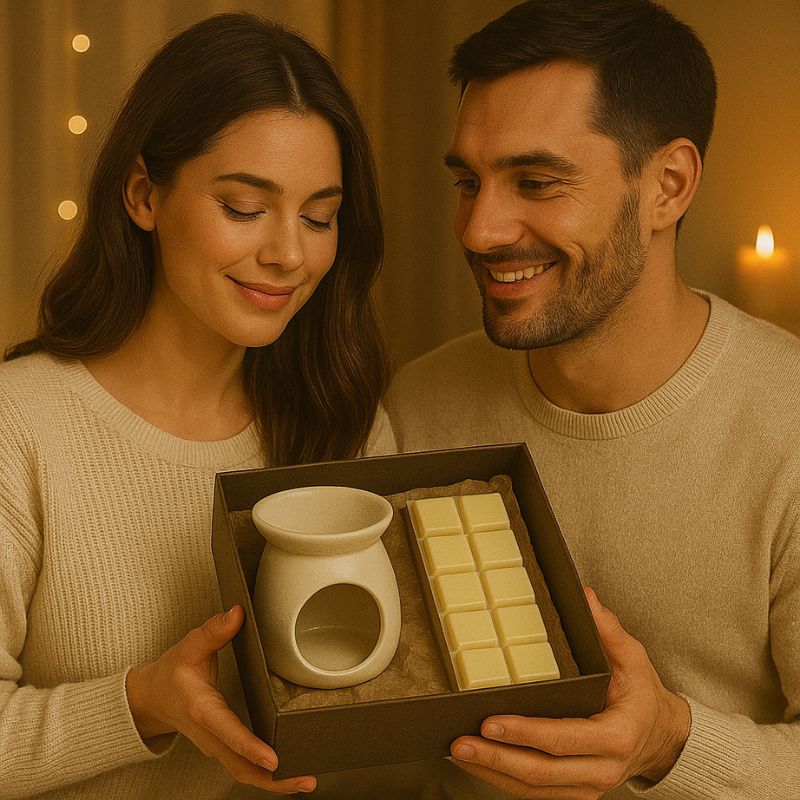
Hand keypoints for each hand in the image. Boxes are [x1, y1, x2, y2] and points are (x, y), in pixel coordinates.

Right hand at [126, 606, 315, 793]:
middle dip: (273, 778)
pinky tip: (289, 774)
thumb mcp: (190, 646)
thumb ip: (215, 630)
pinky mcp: (221, 750)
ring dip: (274, 783)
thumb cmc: (171, 674)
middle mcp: (209, 735)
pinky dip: (266, 777)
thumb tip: (237, 614)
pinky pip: (244, 769)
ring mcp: (215, 747)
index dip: (250, 746)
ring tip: (305, 781)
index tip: (272, 758)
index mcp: (201, 709)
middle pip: (241, 766)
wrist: (151, 699)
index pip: (228, 732)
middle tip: (306, 780)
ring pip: (244, 773)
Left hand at [449, 587, 690, 798]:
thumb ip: (607, 629)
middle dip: (496, 758)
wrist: (662, 737)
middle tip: (461, 742)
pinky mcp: (575, 793)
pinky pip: (535, 794)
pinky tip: (477, 763)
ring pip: (534, 789)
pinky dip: (503, 780)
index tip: (491, 722)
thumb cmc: (643, 695)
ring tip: (458, 752)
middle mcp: (601, 769)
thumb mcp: (633, 658)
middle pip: (542, 772)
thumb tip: (584, 596)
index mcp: (616, 736)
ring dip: (492, 772)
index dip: (525, 733)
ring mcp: (587, 787)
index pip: (563, 738)